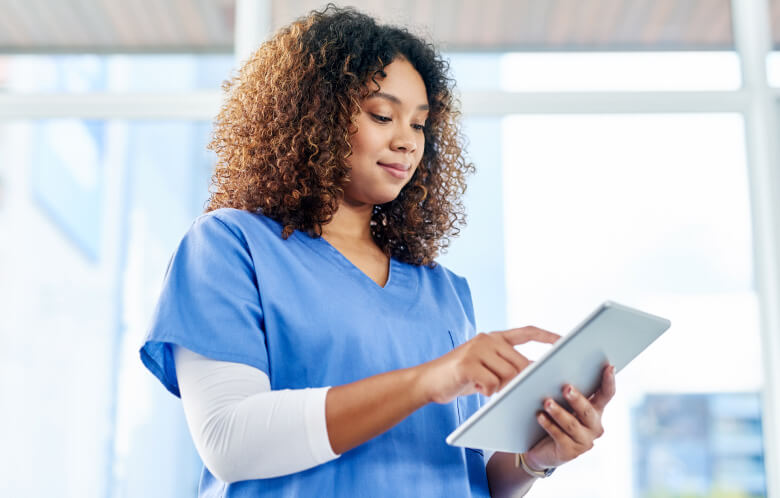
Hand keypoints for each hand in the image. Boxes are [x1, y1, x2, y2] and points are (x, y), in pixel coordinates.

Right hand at [417, 327, 559, 403]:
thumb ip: (505, 364)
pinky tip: (476, 388)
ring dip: (500, 388)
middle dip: (518, 381)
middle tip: (506, 390)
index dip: (547, 336)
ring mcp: (477, 349)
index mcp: (493, 338)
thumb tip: (532, 372)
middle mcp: (487, 339)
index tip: (564, 341)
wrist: (428, 380)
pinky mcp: (467, 364)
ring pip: (508, 374)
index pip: (526, 332)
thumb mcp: (485, 366)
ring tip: (484, 387)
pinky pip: (492, 384)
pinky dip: (488, 392)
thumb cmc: (460, 377)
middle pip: (520, 363)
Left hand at [523, 364, 616, 470]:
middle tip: (566, 388)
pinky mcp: (570, 452)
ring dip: (559, 412)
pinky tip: (539, 416)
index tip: (608, 366)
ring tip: (547, 402)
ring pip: (572, 424)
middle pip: (588, 410)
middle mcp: (594, 426)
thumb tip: (557, 368)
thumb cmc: (553, 418)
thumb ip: (566, 389)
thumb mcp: (562, 403)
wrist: (541, 448)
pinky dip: (549, 425)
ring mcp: (584, 441)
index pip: (606, 394)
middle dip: (577, 399)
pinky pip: (559, 436)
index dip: (609, 381)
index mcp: (596, 410)